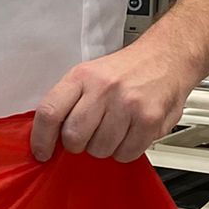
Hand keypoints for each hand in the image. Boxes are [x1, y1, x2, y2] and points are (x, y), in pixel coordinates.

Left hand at [31, 35, 194, 162]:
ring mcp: (127, 104)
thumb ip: (69, 102)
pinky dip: (125, 151)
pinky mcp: (149, 119)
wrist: (168, 55)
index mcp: (81, 76)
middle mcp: (103, 88)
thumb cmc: (127, 70)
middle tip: (87, 136)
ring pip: (100, 149)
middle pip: (74, 137)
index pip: (49, 112)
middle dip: (77, 145)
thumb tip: (50, 135)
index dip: (41, 139)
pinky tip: (129, 134)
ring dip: (104, 148)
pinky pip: (126, 153)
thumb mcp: (89, 74)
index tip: (42, 152)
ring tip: (113, 130)